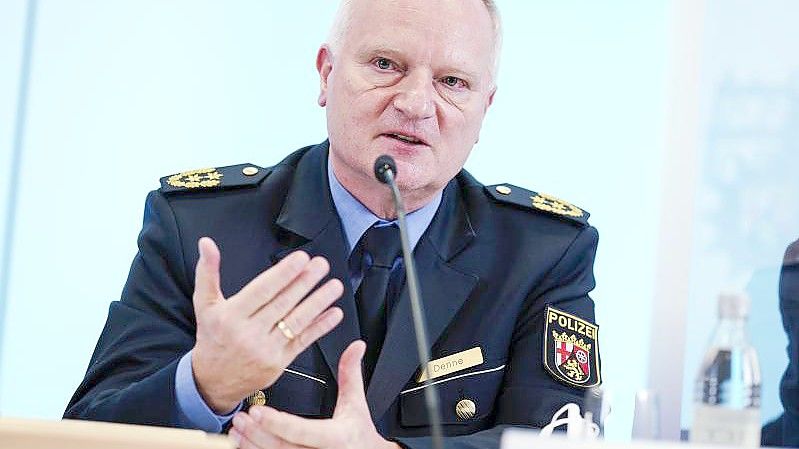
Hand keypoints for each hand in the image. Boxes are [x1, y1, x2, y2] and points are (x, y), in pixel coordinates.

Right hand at [191, 237, 343, 412]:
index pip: (262, 291)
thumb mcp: (204, 304)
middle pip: (283, 303)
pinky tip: (334, 313)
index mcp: (231, 316)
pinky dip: (320, 327)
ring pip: (296, 321)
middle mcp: (248, 333)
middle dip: (305, 282)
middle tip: (322, 265)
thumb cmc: (212, 336)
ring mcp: (265, 350)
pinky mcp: (279, 363)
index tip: (301, 259)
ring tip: (334, 286)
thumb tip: (206, 243)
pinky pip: (303, 341)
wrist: (213, 381)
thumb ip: (207, 272)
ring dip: (318, 302)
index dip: (284, 274)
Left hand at [229, 340, 399, 448]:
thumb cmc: (357, 434)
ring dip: (251, 445)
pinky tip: (244, 443)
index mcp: (335, 437)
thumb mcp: (355, 404)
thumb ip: (350, 374)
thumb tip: (356, 346)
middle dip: (257, 432)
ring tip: (237, 429)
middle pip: (281, 447)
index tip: (257, 410)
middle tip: (241, 416)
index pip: (301, 430)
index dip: (276, 422)